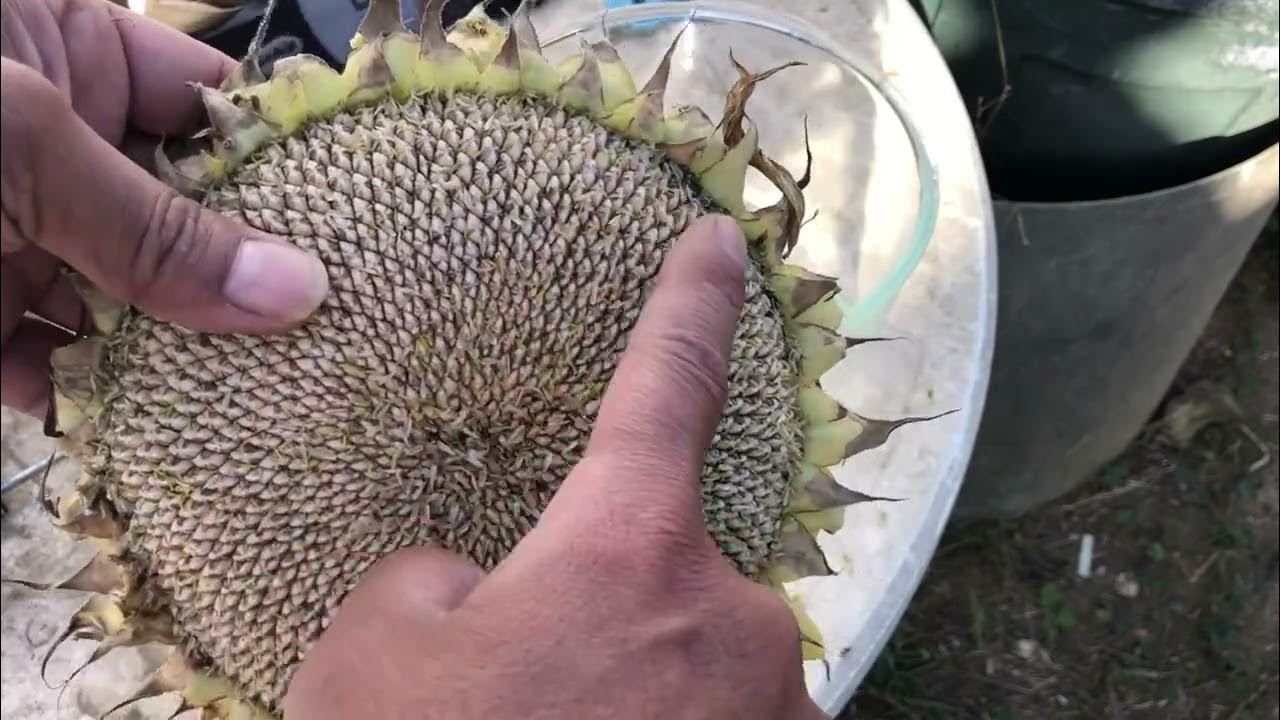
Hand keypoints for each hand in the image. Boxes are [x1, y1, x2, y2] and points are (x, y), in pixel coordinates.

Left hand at [0, 0, 328, 416]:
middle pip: (182, 217)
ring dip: (181, 356)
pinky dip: (95, 404)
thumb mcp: (20, 146)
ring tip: (270, 397)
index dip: (283, 166)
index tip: (363, 229)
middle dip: (243, 277)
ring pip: (126, 302)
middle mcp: (55, 144)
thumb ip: (153, 226)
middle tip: (336, 332)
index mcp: (72, 52)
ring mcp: (14, 233)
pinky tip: (161, 433)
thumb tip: (298, 291)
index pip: (210, 106)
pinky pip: (53, 367)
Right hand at [283, 216, 828, 719]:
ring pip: (692, 667)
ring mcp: (777, 710)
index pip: (668, 380)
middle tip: (529, 693)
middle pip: (663, 573)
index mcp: (632, 550)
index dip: (692, 299)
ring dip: (629, 696)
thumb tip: (483, 587)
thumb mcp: (375, 649)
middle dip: (602, 619)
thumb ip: (436, 578)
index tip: (722, 237)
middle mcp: (733, 618)